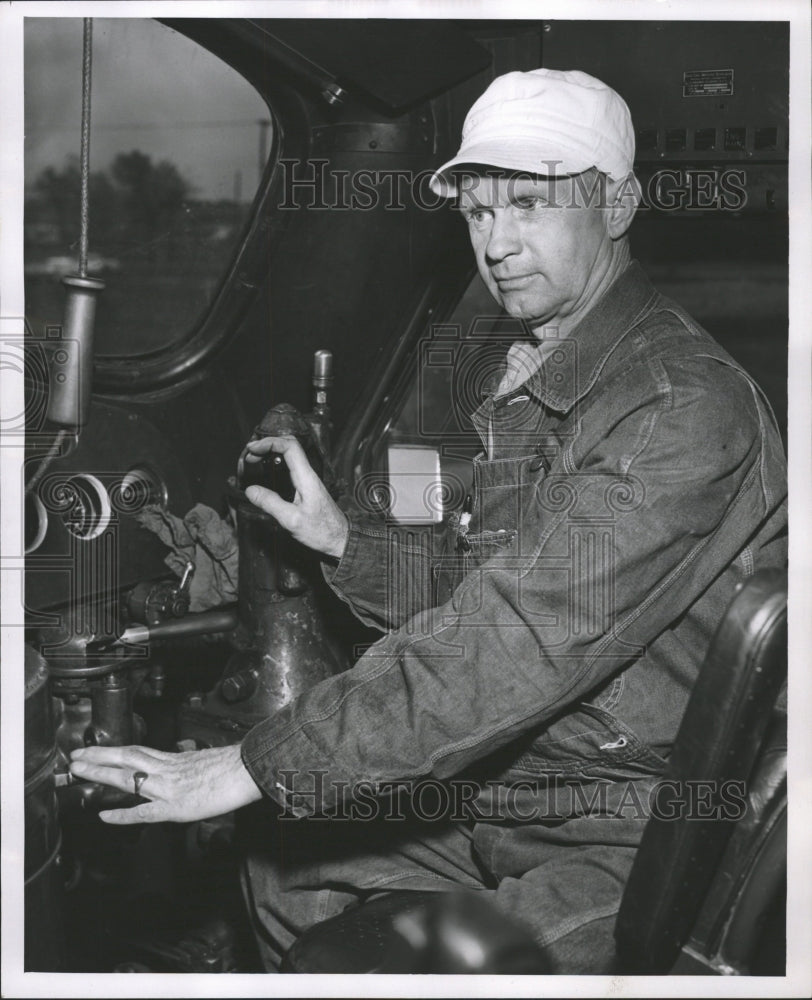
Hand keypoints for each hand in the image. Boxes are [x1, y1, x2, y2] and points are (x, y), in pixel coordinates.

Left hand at [69, 743, 262, 824]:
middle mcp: (167, 770)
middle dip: (99, 756)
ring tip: (80, 771)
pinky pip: (143, 812)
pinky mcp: (175, 807)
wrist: (248, 770)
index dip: (115, 751)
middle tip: (75, 756)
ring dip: (101, 772)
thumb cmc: (234, 764)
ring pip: (128, 777)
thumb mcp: (206, 757)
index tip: (97, 750)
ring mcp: (168, 787)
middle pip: (127, 758)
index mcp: (175, 759)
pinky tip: (104, 815)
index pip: (138, 752)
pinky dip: (122, 814)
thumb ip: (189, 760)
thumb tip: (183, 758)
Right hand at [243, 435, 348, 560]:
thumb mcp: (291, 520)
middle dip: (268, 444)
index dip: (269, 442)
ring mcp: (308, 479)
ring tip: (254, 459)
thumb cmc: (321, 531)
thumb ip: (270, 503)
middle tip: (250, 454)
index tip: (252, 449)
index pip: (290, 446)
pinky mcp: (306, 486)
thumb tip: (250, 490)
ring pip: (290, 455)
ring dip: (271, 452)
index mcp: (306, 477)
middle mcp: (308, 474)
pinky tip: (266, 472)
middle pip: (289, 445)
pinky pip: (290, 467)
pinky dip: (276, 463)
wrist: (339, 539)